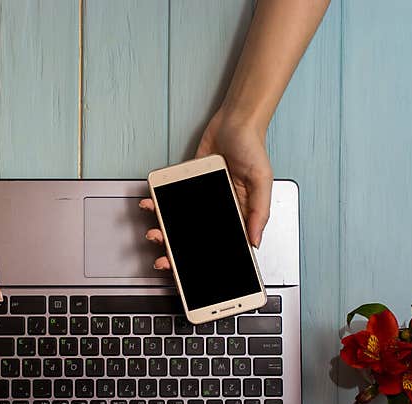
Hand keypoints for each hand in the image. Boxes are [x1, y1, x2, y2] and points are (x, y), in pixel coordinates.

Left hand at [140, 108, 272, 269]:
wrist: (234, 121)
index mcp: (236, 216)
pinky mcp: (185, 186)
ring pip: (177, 223)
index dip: (203, 262)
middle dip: (176, 253)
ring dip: (163, 231)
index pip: (218, 246)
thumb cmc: (253, 148)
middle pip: (192, 239)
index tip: (188, 275)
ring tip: (153, 234)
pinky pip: (168, 199)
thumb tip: (254, 240)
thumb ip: (258, 212)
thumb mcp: (262, 181)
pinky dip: (156, 205)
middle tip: (163, 260)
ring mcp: (198, 200)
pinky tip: (149, 207)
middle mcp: (215, 211)